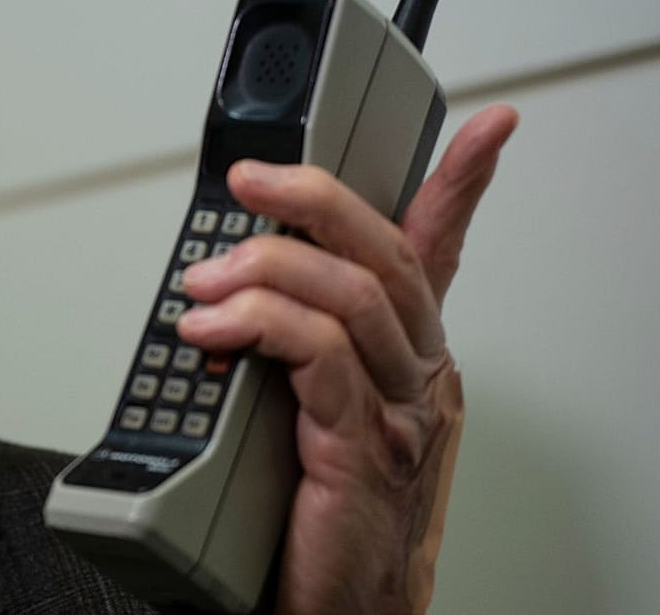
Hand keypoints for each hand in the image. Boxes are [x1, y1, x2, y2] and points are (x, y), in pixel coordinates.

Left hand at [177, 104, 518, 614]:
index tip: (487, 126)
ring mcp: (399, 413)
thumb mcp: (308, 408)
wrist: (338, 612)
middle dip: (317, 198)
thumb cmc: (319, 514)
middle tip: (251, 179)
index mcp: (409, 359)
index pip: (439, 253)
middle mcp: (418, 377)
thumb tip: (224, 289)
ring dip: (268, 269)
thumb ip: (291, 347)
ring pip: (355, 297)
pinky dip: (262, 327)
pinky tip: (213, 332)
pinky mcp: (364, 449)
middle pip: (388, 255)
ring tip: (204, 280)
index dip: (463, 184)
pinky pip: (323, 359)